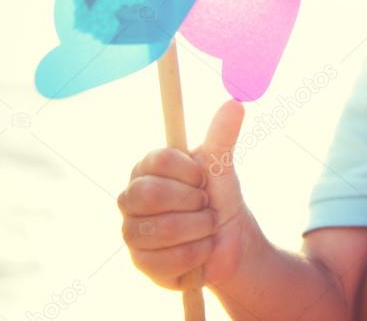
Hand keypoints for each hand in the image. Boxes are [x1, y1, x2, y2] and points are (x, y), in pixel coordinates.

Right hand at [118, 101, 252, 289]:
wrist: (232, 242)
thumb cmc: (220, 199)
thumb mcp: (222, 167)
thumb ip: (223, 136)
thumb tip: (235, 103)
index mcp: (147, 168)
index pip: (157, 160)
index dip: (188, 172)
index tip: (204, 179)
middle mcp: (131, 198)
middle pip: (150, 194)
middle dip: (192, 202)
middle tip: (206, 204)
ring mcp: (132, 232)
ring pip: (161, 229)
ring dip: (199, 229)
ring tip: (206, 227)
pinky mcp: (141, 264)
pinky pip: (167, 260)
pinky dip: (196, 254)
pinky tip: (201, 249)